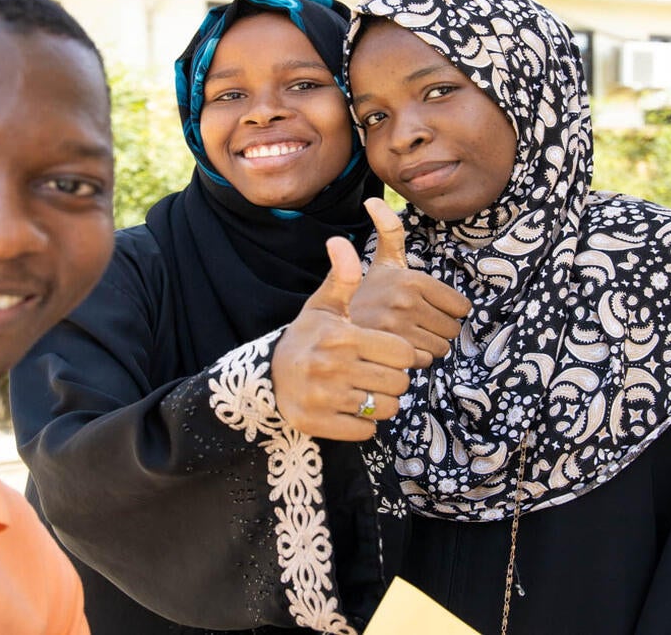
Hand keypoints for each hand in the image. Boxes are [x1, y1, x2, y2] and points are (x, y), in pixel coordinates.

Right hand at [271, 235, 417, 440]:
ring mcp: (326, 398)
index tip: (383, 352)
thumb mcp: (324, 306)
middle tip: (375, 373)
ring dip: (380, 402)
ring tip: (364, 389)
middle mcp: (333, 367)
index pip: (403, 353)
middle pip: (399, 382)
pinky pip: (366, 430)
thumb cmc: (308, 336)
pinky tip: (349, 407)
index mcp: (343, 336)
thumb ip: (343, 276)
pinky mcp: (319, 424)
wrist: (268, 376)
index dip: (399, 354)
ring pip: (386, 408)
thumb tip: (340, 240)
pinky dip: (363, 422)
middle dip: (392, 379)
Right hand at [349, 197, 470, 367]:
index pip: (461, 307)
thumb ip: (389, 233)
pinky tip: (394, 352)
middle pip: (452, 330)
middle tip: (412, 326)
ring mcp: (398, 331)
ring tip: (403, 338)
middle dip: (436, 331)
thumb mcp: (380, 264)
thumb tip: (373, 200)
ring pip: (440, 350)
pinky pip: (424, 364)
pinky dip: (413, 363)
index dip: (445, 310)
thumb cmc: (364, 297)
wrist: (327, 332)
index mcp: (411, 280)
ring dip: (426, 348)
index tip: (424, 309)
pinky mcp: (391, 355)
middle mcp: (404, 303)